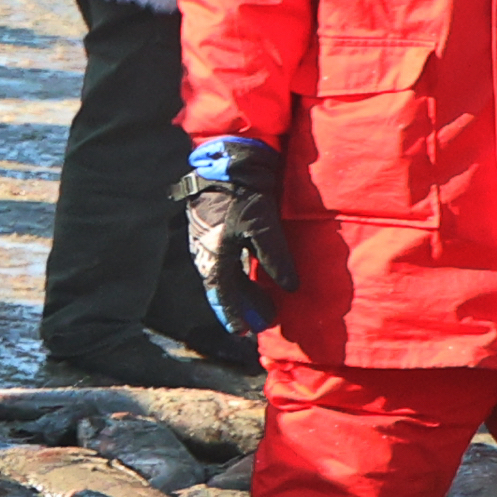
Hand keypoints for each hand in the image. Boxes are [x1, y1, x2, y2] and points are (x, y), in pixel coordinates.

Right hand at [182, 146, 293, 333]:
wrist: (225, 163)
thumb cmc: (242, 194)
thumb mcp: (263, 226)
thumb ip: (276, 258)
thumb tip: (290, 287)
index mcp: (215, 255)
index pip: (224, 293)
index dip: (233, 314)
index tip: (242, 333)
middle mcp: (206, 252)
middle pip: (223, 287)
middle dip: (241, 306)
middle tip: (260, 322)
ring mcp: (206, 240)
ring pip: (223, 274)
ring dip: (240, 290)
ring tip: (259, 301)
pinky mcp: (211, 229)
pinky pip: (224, 260)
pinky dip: (237, 273)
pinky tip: (250, 272)